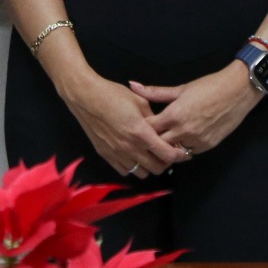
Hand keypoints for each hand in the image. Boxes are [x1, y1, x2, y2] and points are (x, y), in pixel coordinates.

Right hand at [60, 71, 189, 177]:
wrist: (85, 97)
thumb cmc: (112, 94)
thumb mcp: (139, 101)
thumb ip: (153, 118)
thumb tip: (160, 128)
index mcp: (141, 133)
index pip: (167, 154)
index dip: (179, 155)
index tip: (182, 152)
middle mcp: (130, 147)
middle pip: (156, 168)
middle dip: (165, 162)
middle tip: (166, 153)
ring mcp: (117, 154)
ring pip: (141, 173)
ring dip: (149, 166)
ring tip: (149, 155)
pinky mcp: (106, 155)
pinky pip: (125, 171)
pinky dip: (133, 167)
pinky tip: (133, 156)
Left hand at [130, 67, 260, 157]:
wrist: (237, 92)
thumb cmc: (208, 86)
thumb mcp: (180, 88)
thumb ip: (155, 92)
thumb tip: (133, 85)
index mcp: (174, 115)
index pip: (148, 129)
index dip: (140, 129)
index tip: (136, 126)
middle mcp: (184, 131)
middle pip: (158, 145)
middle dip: (150, 142)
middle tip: (145, 139)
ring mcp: (197, 141)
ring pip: (174, 152)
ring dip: (167, 148)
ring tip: (161, 142)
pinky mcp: (208, 146)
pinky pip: (189, 152)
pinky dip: (182, 148)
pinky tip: (179, 141)